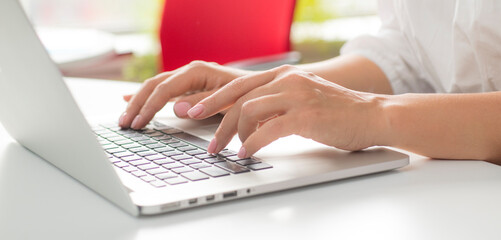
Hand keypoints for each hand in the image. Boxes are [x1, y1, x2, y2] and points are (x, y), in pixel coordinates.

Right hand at [119, 61, 249, 128]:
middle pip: (153, 85)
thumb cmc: (249, 94)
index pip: (164, 89)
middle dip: (137, 104)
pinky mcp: (188, 86)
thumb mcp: (229, 100)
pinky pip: (162, 90)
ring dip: (138, 102)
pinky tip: (128, 100)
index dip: (149, 107)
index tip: (139, 123)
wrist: (262, 88)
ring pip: (155, 87)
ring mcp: (188, 78)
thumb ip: (203, 103)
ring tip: (125, 118)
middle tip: (124, 123)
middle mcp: (189, 71)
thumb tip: (175, 108)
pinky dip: (145, 96)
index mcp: (197, 71)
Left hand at [186, 65, 389, 157]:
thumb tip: (248, 122)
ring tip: (233, 151)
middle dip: (216, 120)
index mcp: (283, 76)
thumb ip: (276, 105)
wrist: (372, 115)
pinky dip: (253, 143)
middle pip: (238, 97)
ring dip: (235, 134)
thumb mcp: (301, 101)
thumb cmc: (337, 113)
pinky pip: (268, 129)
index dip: (214, 100)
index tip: (197, 114)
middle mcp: (286, 80)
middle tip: (210, 143)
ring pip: (248, 111)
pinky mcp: (305, 115)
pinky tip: (248, 153)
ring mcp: (296, 95)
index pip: (238, 85)